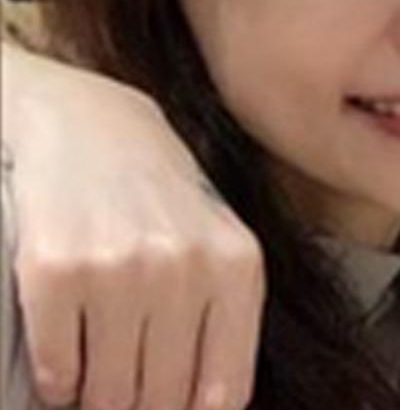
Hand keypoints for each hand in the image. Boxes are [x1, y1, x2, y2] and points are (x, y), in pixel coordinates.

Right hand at [4, 42, 263, 409]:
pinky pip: (56, 371)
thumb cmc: (162, 200)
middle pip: (160, 399)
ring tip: (94, 372)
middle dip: (139, 408)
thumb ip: (227, 323)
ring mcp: (119, 269)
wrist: (91, 126)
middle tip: (126, 391)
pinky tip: (64, 354)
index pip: (223, 393)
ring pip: (106, 394)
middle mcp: (184, 269)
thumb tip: (211, 409)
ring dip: (95, 398)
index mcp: (237, 269)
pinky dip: (56, 381)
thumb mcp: (220, 247)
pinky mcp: (55, 271)